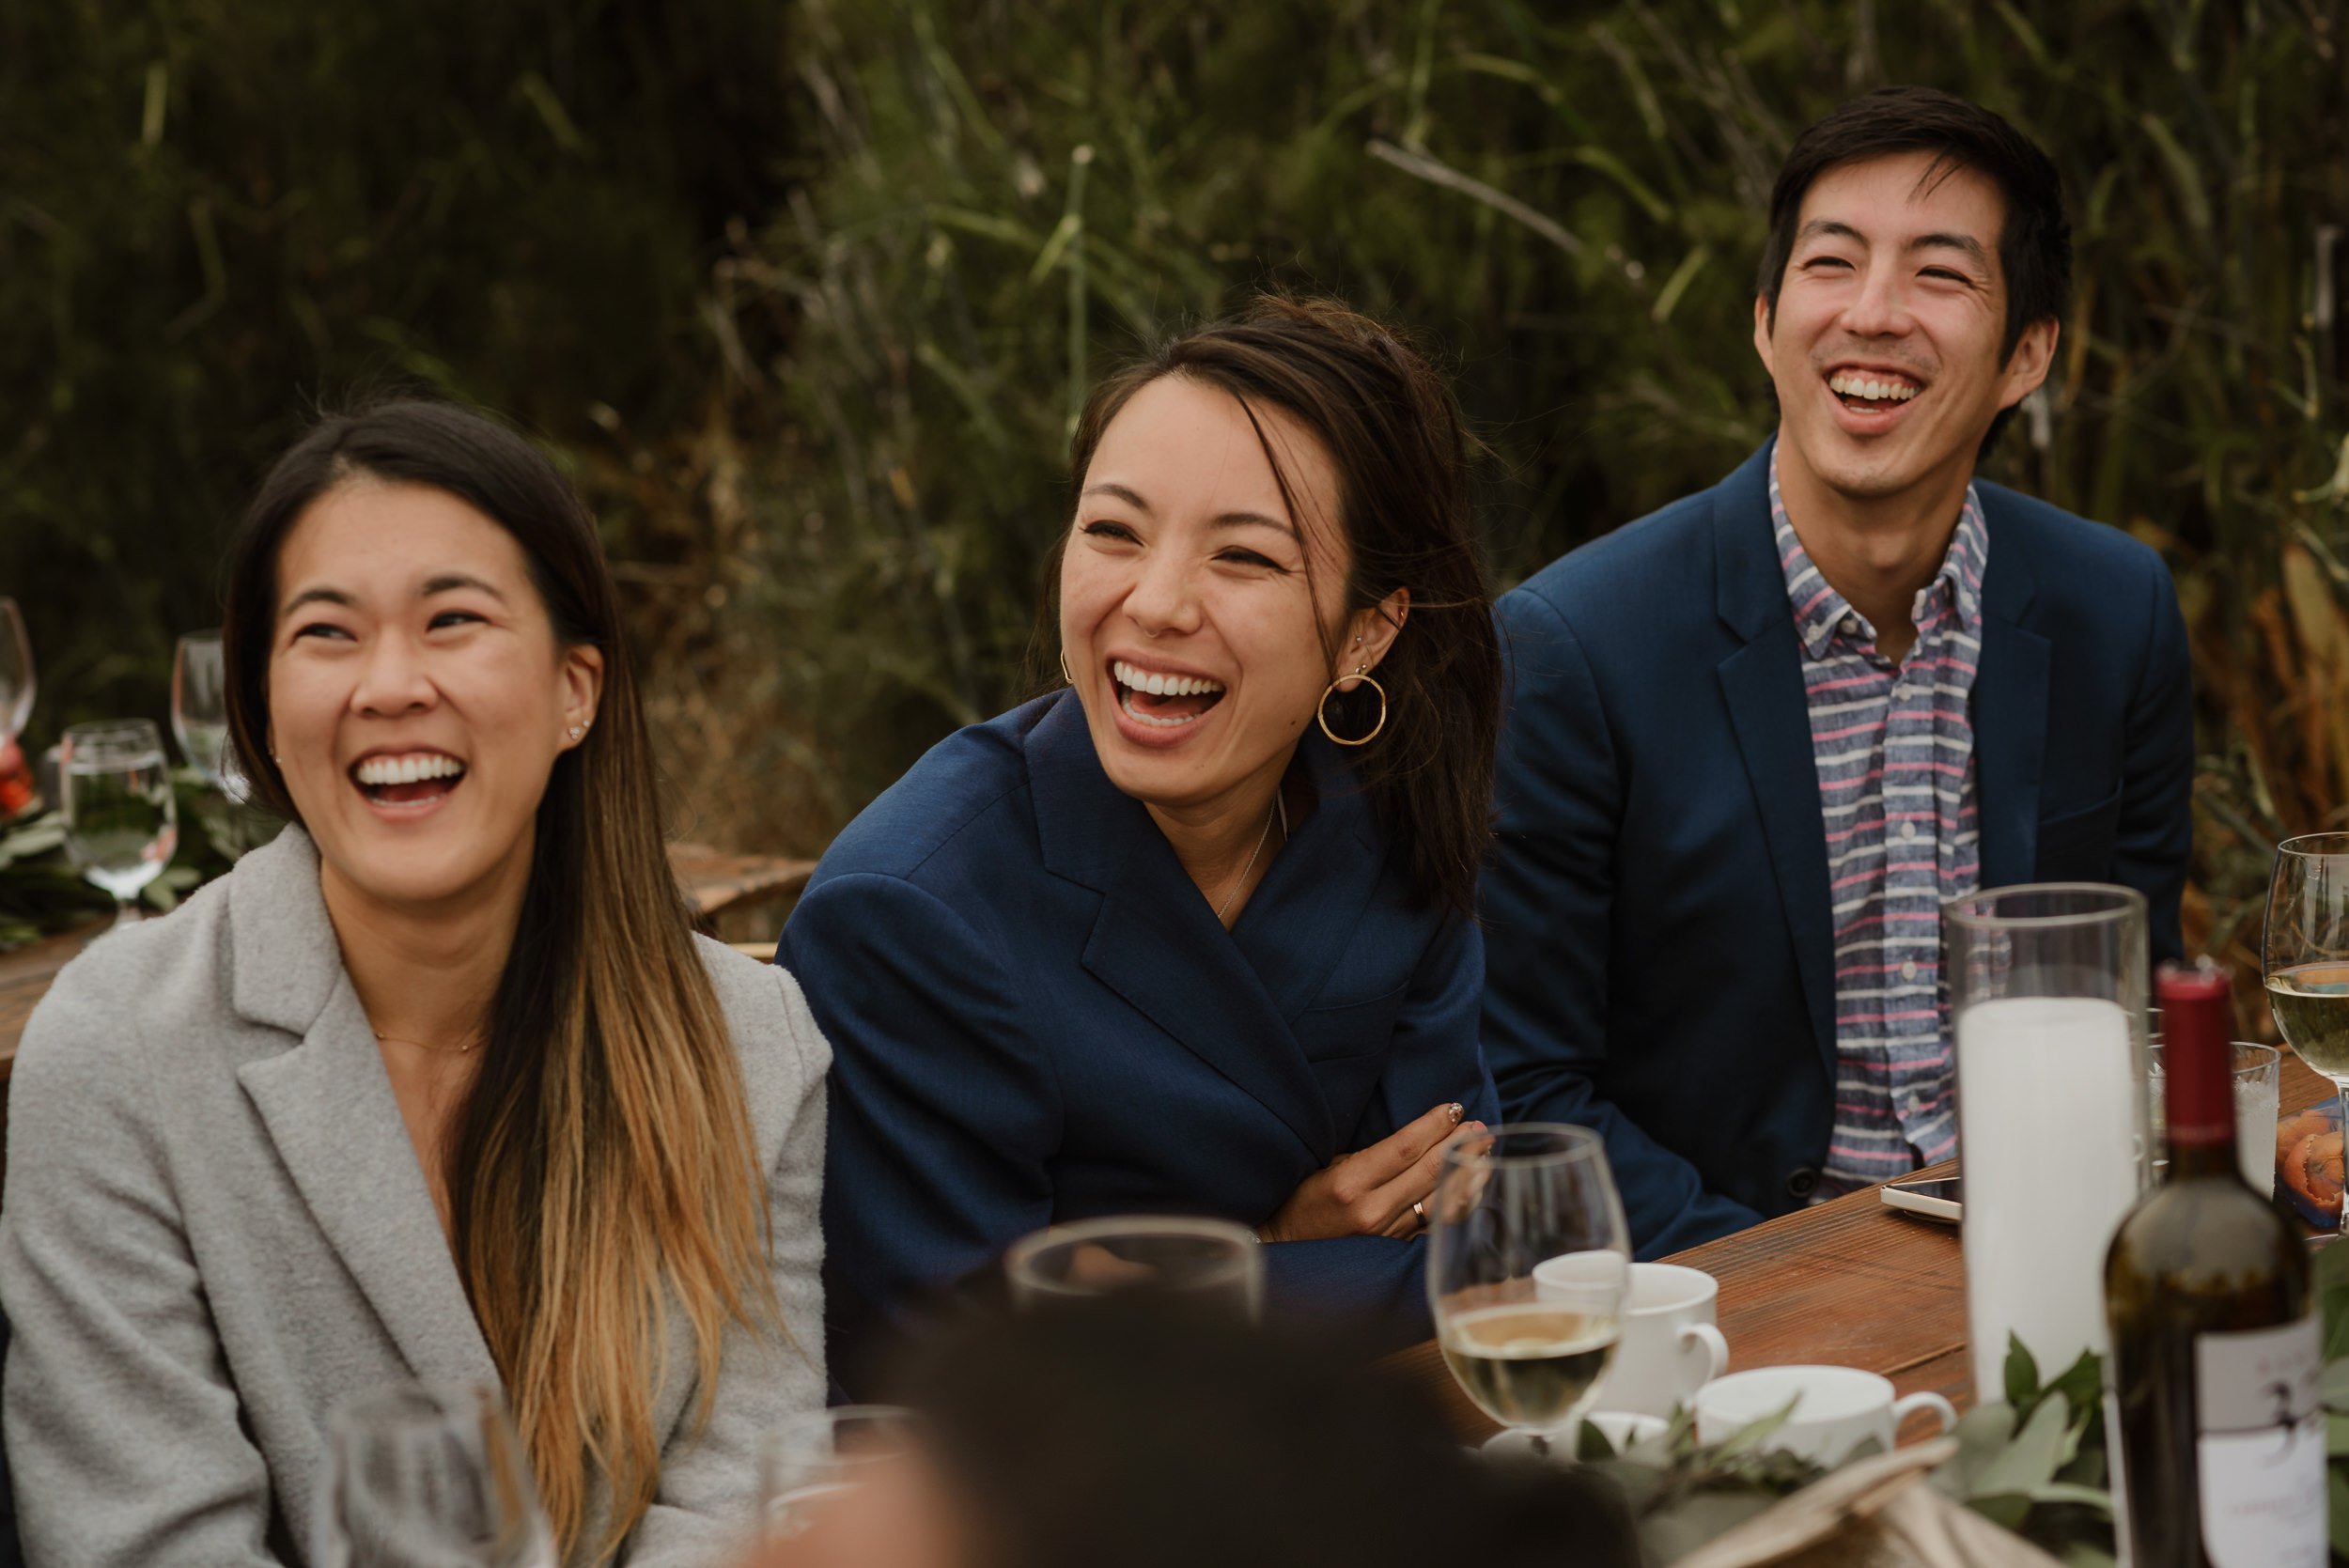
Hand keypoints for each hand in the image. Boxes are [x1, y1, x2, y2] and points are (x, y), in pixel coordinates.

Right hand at [1257, 1101, 1481, 1242]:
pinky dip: (1458, 1204)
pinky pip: (1435, 1225)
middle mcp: (1372, 1210)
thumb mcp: (1326, 1167)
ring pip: (1439, 1201)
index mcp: (1350, 1183)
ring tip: (1486, 1153)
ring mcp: (1386, 1235)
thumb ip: (1369, 1157)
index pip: (1405, 1148)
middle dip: (1459, 1145)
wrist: (1282, 1248)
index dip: (1434, 1125)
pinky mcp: (1394, 1250)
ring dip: (1467, 1174)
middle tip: (1481, 1127)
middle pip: (1429, 1172)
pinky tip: (1474, 1188)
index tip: (1454, 1108)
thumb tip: (1417, 1140)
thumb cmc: (1300, 1200)